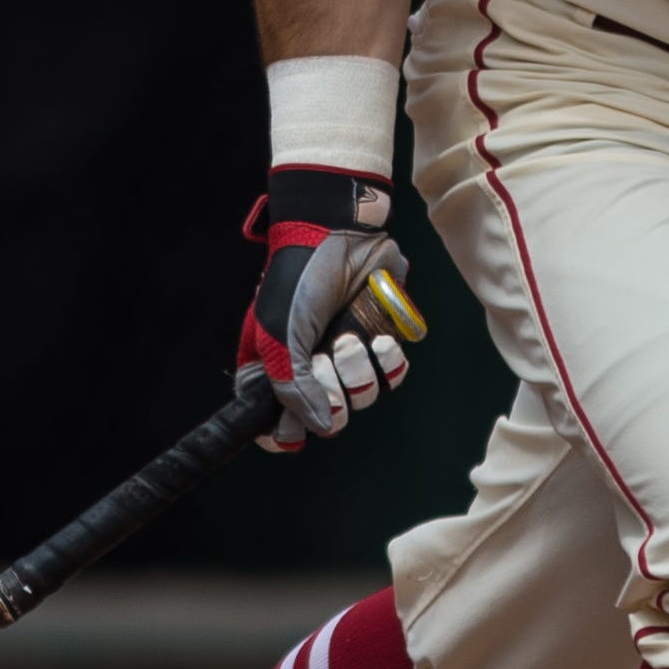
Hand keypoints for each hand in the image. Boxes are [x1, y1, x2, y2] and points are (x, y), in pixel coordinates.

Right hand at [236, 167, 413, 451]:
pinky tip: (380, 337)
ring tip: (349, 339)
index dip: (286, 434)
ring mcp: (348, 355)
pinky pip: (393, 374)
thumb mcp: (279, 335)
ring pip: (363, 397)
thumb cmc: (299, 280)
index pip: (277, 425)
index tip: (294, 429)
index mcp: (275, 370)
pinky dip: (389, 360)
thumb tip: (318, 428)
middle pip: (328, 419)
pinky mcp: (380, 339)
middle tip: (323, 360)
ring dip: (358, 371)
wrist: (341, 235)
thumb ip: (292, 388)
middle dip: (330, 393)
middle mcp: (312, 368)